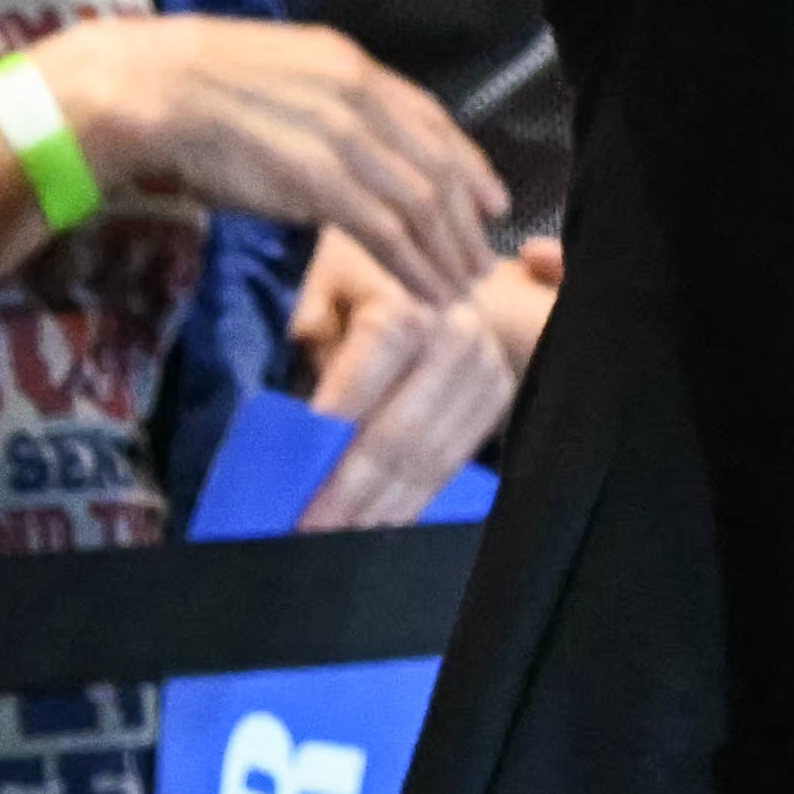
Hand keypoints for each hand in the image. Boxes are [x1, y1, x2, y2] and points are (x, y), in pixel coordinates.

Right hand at [45, 13, 509, 297]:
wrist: (143, 90)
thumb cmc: (183, 87)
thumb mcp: (270, 75)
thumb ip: (313, 104)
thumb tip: (336, 141)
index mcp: (345, 63)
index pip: (428, 117)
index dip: (466, 162)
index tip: (489, 199)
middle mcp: (357, 95)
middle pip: (436, 163)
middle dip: (466, 218)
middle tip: (482, 259)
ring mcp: (342, 137)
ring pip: (421, 201)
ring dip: (447, 251)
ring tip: (462, 287)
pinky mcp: (320, 181)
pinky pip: (387, 229)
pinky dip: (414, 264)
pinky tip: (427, 290)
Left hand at [280, 224, 525, 526]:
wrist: (428, 254)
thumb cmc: (357, 272)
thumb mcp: (320, 288)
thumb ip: (311, 341)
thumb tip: (300, 417)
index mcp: (408, 306)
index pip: (364, 391)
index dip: (330, 439)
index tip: (295, 485)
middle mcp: (457, 336)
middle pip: (400, 434)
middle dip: (352, 491)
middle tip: (308, 532)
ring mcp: (485, 368)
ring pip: (430, 456)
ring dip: (383, 506)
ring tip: (340, 539)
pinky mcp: (498, 394)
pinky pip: (454, 459)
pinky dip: (416, 497)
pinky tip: (382, 522)